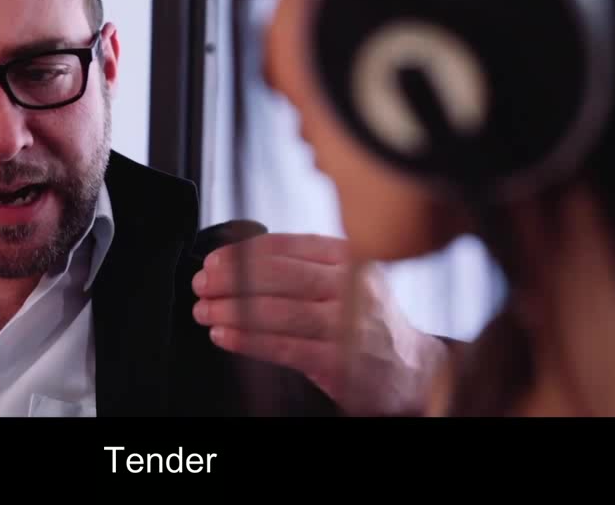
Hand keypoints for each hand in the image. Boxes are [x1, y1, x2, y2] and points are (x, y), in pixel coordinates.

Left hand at [192, 233, 447, 415]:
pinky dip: (247, 340)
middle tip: (202, 283)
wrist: (412, 369)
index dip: (243, 251)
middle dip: (231, 277)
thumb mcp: (348, 279)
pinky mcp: (340, 362)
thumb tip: (238, 262)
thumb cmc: (369, 322)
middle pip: (279, 275)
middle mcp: (351, 285)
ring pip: (276, 311)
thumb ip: (305, 267)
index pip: (288, 246)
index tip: (214, 259)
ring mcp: (348, 324)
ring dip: (231, 309)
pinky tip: (223, 335)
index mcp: (349, 257)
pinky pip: (284, 347)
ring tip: (204, 310)